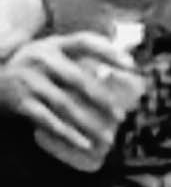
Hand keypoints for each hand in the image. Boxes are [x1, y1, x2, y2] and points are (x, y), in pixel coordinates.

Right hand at [0, 31, 144, 173]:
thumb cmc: (33, 69)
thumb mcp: (51, 54)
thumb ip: (77, 59)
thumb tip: (115, 71)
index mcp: (53, 44)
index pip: (84, 42)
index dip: (108, 52)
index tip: (131, 66)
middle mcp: (41, 59)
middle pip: (78, 79)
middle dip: (103, 99)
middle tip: (122, 116)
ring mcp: (30, 80)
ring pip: (66, 105)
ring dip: (90, 123)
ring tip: (109, 138)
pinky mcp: (22, 101)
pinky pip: (49, 121)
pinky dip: (68, 134)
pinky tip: (85, 144)